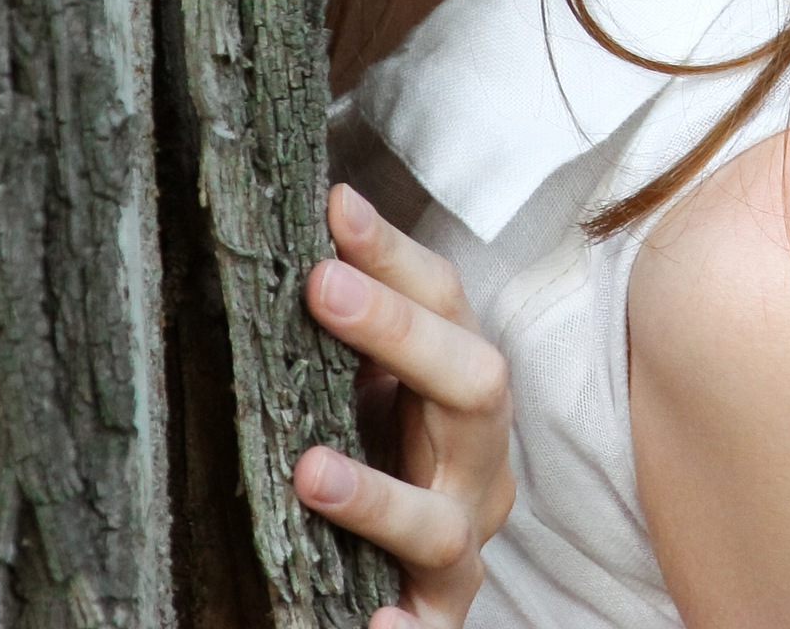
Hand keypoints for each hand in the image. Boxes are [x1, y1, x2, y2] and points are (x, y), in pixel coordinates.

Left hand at [293, 184, 515, 628]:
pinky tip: (375, 622)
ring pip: (446, 520)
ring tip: (310, 473)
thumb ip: (347, 309)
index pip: (448, 300)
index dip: (396, 254)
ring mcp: (464, 536)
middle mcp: (479, 455)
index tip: (335, 209)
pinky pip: (437, 626)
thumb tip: (321, 204)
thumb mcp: (361, 374)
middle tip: (319, 287)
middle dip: (400, 332)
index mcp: (464, 383)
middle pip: (474, 385)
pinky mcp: (441, 612)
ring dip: (381, 495)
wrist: (393, 559)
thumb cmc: (377, 445)